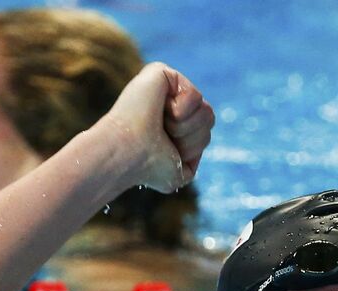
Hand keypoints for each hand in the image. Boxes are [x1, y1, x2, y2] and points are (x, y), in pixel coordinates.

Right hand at [103, 63, 214, 192]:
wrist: (127, 154)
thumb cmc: (148, 166)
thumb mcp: (178, 171)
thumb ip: (192, 158)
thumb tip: (191, 141)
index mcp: (172, 122)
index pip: (207, 132)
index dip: (193, 148)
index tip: (167, 151)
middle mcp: (168, 101)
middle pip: (210, 119)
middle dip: (191, 138)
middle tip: (162, 138)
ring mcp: (164, 85)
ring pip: (206, 110)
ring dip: (185, 127)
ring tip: (159, 125)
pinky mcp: (161, 72)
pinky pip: (195, 96)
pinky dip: (181, 111)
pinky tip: (157, 110)